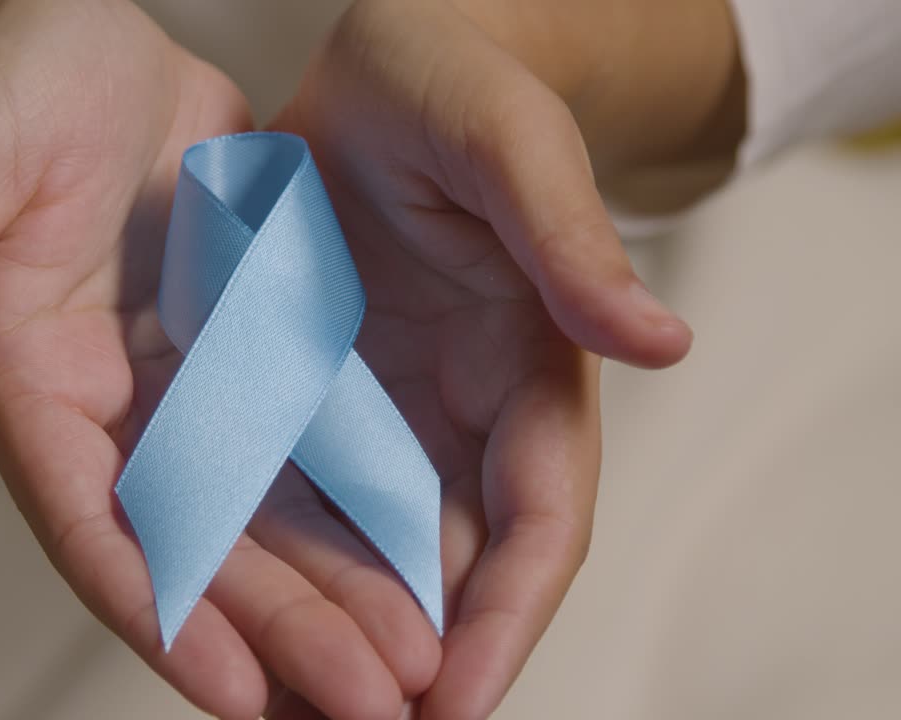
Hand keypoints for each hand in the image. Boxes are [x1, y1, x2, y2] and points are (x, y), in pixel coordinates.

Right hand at [0, 0, 431, 716]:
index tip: (239, 695)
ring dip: (333, 595)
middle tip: (370, 708)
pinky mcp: (246, 349)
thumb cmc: (11, 84)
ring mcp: (187, 384)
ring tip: (410, 670)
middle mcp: (115, 409)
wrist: (86, 42)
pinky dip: (354, 509)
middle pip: (197, 545)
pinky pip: (304, 444)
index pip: (95, 525)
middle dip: (280, 633)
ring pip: (265, 513)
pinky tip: (418, 562)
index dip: (162, 614)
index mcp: (35, 384)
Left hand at [262, 0, 724, 715]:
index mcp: (531, 366)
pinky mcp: (312, 391)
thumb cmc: (457, 83)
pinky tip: (238, 616)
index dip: (505, 619)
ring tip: (292, 713)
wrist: (381, 65)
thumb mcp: (510, 145)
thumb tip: (665, 339)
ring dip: (342, 638)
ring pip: (372, 553)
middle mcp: (459, 410)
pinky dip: (281, 565)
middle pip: (452, 566)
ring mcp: (384, 407)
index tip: (453, 703)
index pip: (537, 520)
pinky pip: (297, 495)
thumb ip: (570, 241)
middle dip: (417, 664)